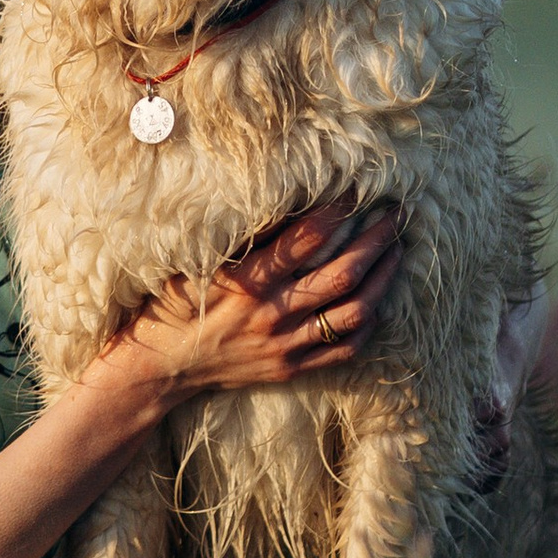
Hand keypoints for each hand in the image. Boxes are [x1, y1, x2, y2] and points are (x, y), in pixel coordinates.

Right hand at [113, 197, 404, 409]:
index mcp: (247, 282)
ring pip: (354, 311)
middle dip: (376, 239)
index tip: (358, 188)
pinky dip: (368, 322)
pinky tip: (378, 300)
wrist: (161, 367)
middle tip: (396, 213)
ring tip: (396, 250)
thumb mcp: (196, 262)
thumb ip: (240, 237)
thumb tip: (285, 197)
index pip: (306, 239)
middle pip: (343, 274)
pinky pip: (345, 348)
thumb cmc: (174, 304)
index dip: (338, 211)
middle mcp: (271, 314)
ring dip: (383, 278)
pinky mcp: (291, 368)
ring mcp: (285, 345)